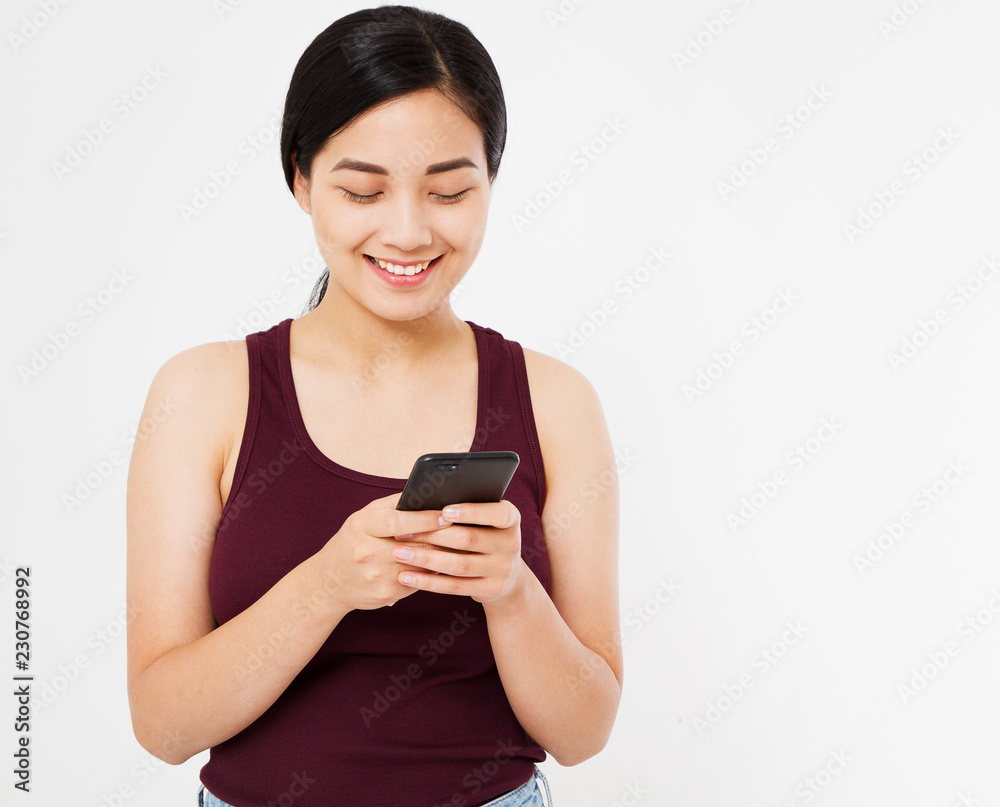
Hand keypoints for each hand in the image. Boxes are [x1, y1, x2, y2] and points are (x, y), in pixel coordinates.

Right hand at [315, 492, 452, 612]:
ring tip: (461, 546)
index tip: (446, 515)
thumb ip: (393, 504)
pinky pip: (418, 581)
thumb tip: (425, 492)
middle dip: (442, 538)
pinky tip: (445, 564)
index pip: (397, 522)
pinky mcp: (386, 595)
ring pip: (421, 565)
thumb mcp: (364, 517)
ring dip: (442, 556)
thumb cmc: (353, 542)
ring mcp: (376, 577)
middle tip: (465, 529)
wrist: (329, 583)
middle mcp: (367, 553)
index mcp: (361, 527)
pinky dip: (433, 572)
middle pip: (414, 545)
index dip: (424, 519)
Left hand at [390, 500, 525, 605]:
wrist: (506, 575)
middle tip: (402, 533)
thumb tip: (424, 503)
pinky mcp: (490, 589)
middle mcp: (511, 543)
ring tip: (398, 553)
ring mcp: (503, 569)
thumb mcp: (485, 521)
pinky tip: (406, 576)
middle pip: (469, 539)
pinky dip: (428, 582)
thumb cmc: (483, 535)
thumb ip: (465, 510)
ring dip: (426, 560)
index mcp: (510, 519)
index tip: (444, 511)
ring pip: (459, 565)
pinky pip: (455, 586)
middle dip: (432, 536)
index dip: (472, 512)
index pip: (496, 513)